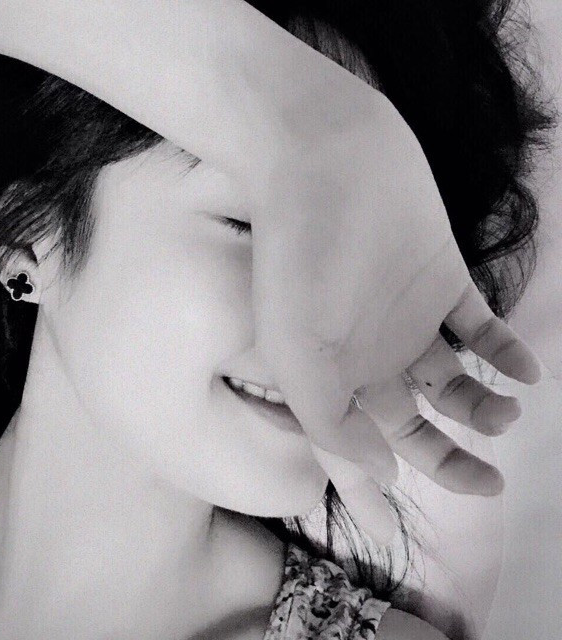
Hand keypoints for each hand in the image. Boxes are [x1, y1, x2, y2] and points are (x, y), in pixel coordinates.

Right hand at [250, 96, 540, 543]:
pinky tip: (524, 373)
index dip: (372, 492)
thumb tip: (380, 476)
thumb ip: (330, 419)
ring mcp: (407, 316)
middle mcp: (367, 353)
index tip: (396, 534)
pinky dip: (505, 354)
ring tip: (503, 417)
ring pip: (451, 382)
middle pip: (411, 424)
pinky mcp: (442, 277)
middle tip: (489, 484)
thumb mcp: (295, 350)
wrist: (320, 156)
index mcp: (328, 374)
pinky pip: (480, 328)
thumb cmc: (298, 253)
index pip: (353, 449)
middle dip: (448, 459)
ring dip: (482, 409)